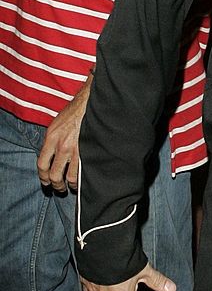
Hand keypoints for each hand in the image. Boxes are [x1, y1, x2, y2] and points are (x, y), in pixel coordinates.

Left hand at [37, 73, 92, 190]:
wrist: (90, 102)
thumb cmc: (74, 112)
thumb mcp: (56, 124)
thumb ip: (52, 141)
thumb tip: (51, 157)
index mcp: (51, 138)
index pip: (42, 165)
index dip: (43, 177)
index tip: (46, 182)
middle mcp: (62, 145)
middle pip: (54, 175)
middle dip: (57, 185)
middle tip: (60, 188)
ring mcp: (77, 148)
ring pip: (70, 176)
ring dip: (71, 184)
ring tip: (73, 185)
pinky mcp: (89, 149)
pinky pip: (84, 170)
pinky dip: (83, 178)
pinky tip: (84, 178)